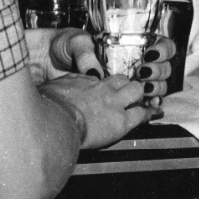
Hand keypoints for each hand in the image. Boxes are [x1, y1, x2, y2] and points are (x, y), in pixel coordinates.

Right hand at [39, 67, 162, 149]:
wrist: (55, 119)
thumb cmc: (46, 108)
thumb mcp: (47, 92)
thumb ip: (55, 91)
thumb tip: (48, 94)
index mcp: (81, 80)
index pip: (96, 78)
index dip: (102, 84)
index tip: (101, 88)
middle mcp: (100, 86)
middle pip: (120, 79)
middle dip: (124, 85)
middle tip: (126, 93)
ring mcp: (113, 101)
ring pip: (135, 90)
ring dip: (137, 95)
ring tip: (141, 100)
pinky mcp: (121, 119)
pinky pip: (141, 114)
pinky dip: (147, 114)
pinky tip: (152, 114)